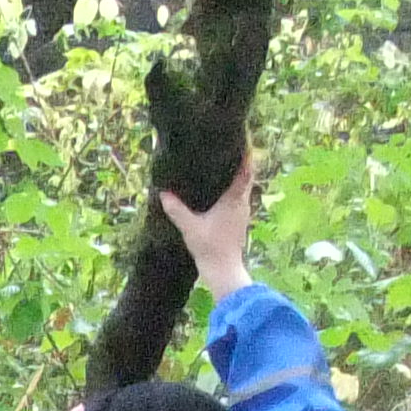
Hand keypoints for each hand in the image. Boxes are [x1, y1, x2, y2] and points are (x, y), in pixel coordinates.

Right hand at [158, 152, 258, 299]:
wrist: (223, 271)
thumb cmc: (210, 248)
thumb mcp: (189, 227)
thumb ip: (176, 210)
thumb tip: (162, 193)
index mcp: (234, 199)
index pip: (245, 171)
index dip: (246, 154)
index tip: (244, 139)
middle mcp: (242, 203)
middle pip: (247, 176)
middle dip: (242, 161)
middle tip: (234, 147)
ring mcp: (243, 213)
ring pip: (245, 188)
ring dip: (239, 176)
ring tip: (227, 164)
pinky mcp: (239, 222)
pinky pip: (240, 198)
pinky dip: (235, 189)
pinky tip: (223, 190)